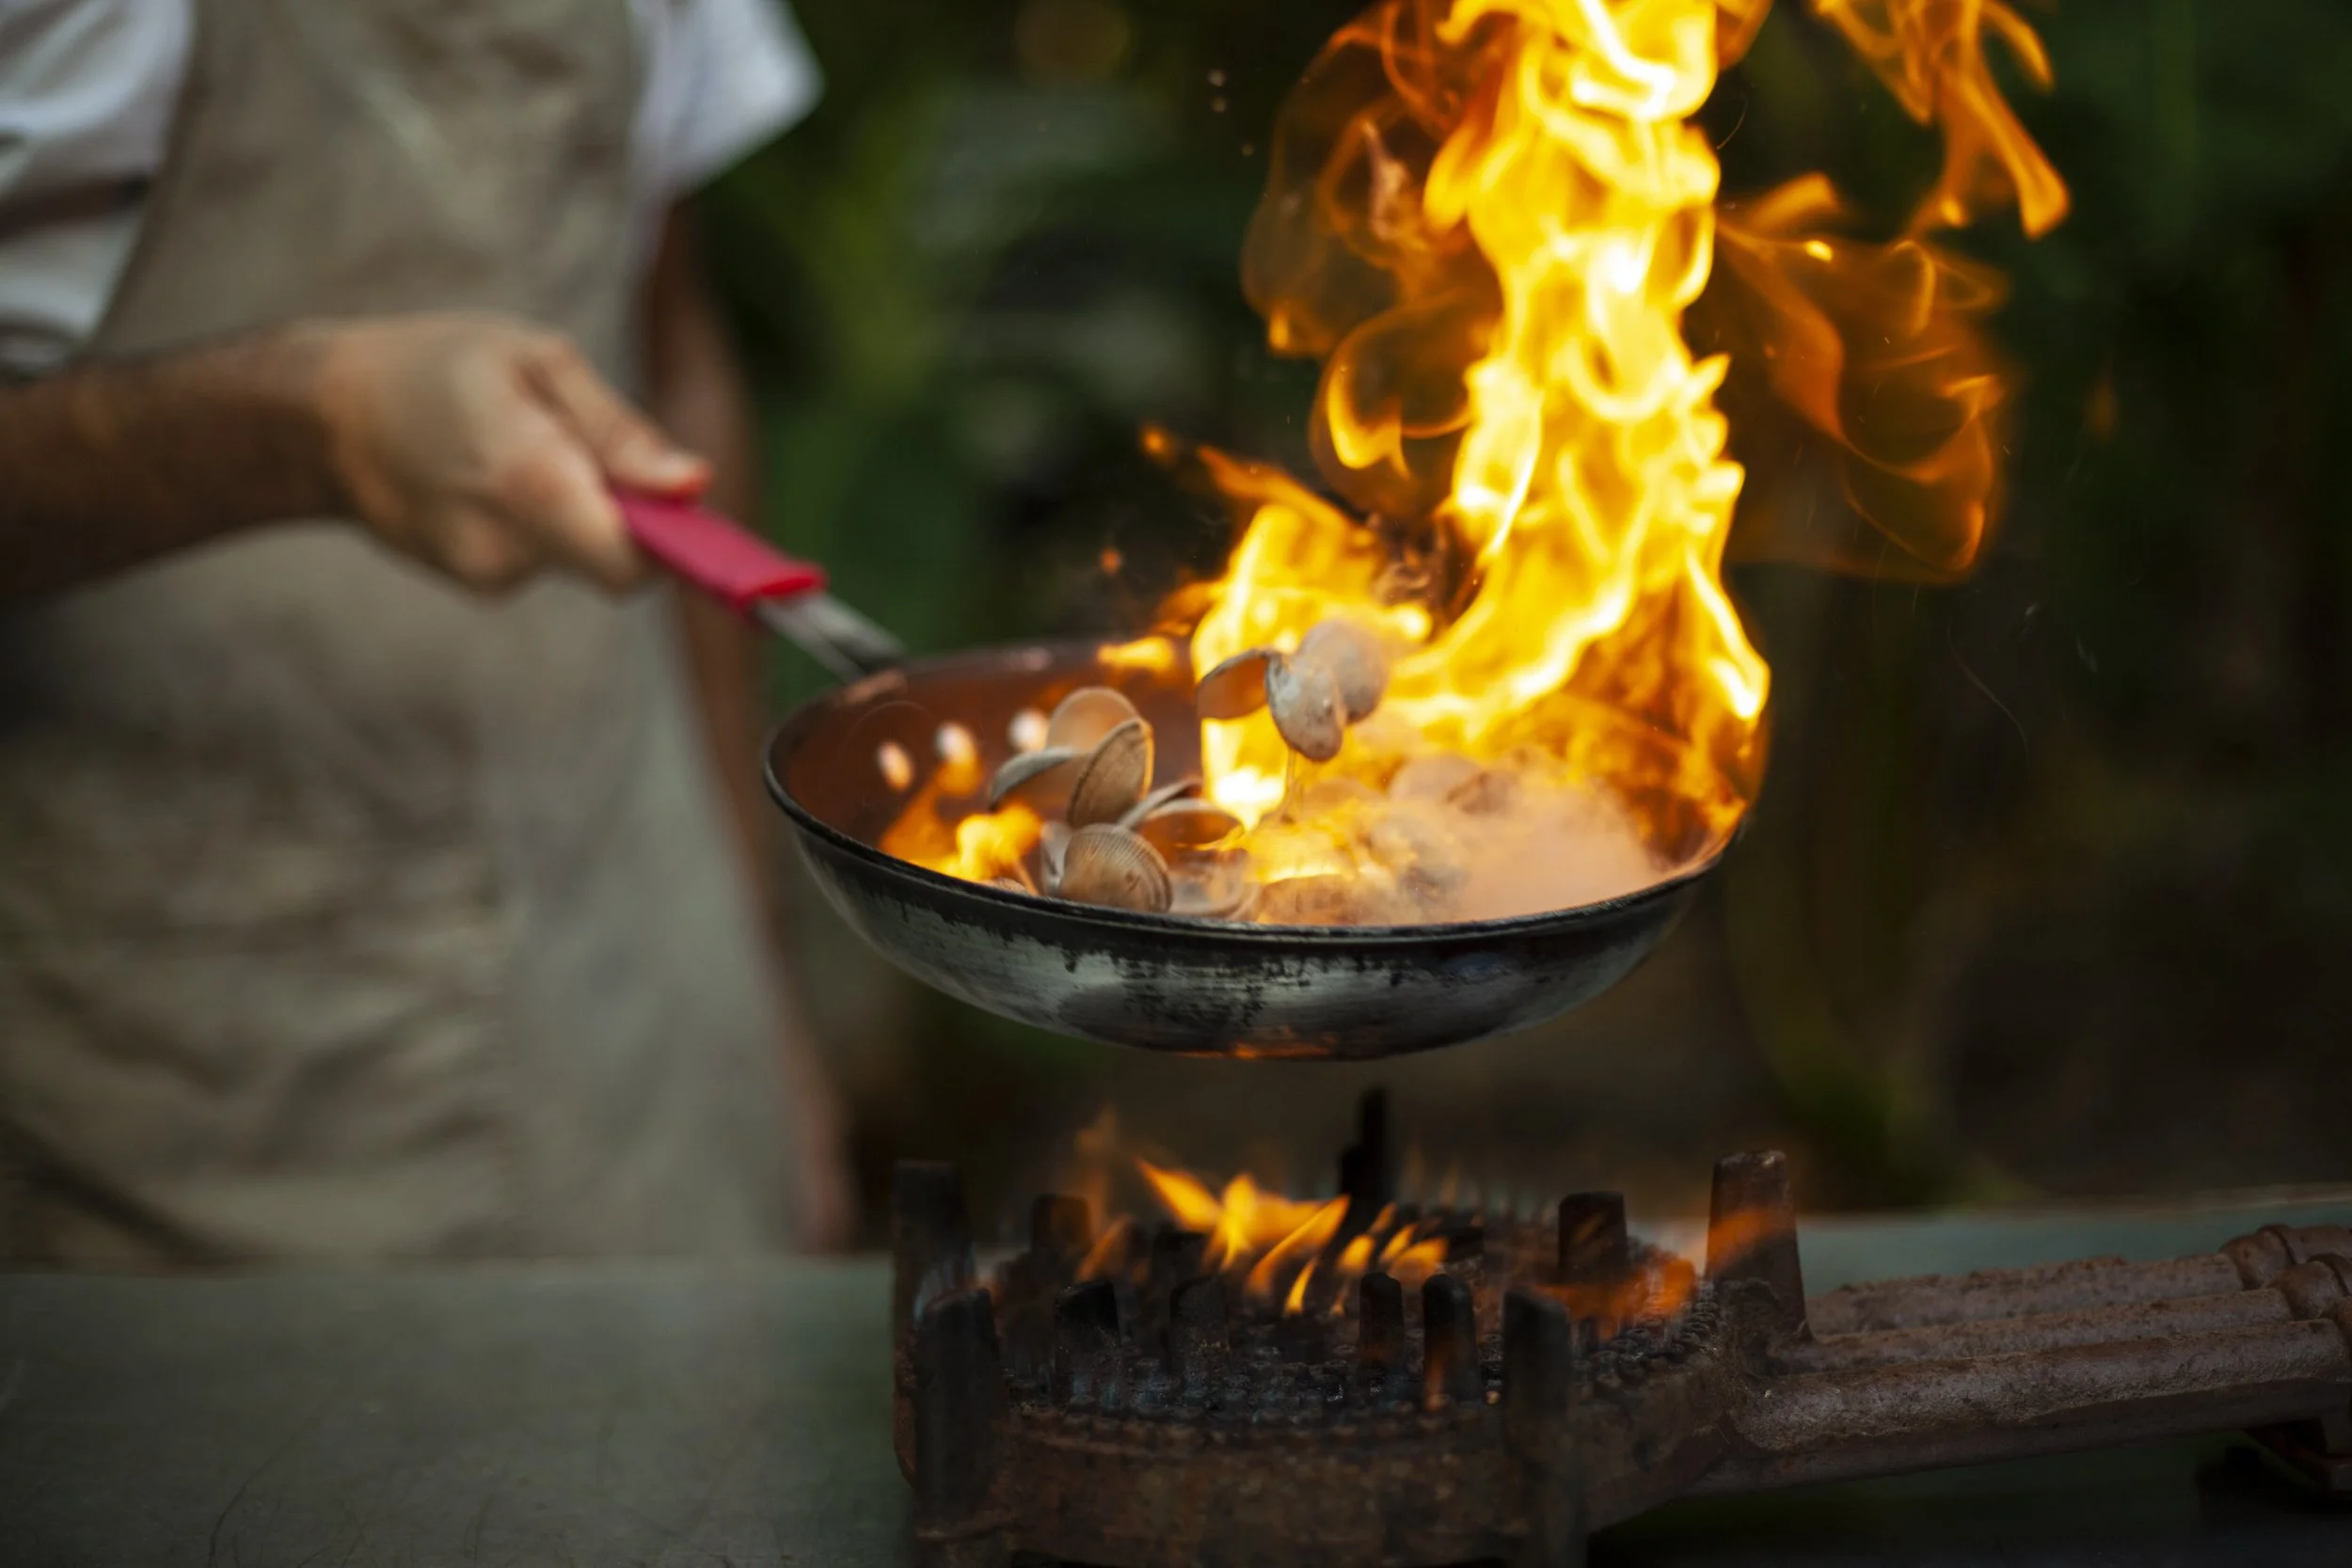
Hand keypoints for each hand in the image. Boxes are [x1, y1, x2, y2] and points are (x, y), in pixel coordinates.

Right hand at [313, 312, 705, 592]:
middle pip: (619, 563)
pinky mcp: (478, 583)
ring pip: (583, 554)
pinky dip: (546, 521)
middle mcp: (509, 548)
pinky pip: (547, 557)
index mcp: (531, 483)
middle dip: (629, 514)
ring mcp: (488, 575)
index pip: (634, 562)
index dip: (676, 544)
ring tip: (524, 448)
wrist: (326, 418)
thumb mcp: (538, 362)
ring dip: (580, 509)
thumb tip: (694, 485)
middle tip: (585, 445)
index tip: (680, 505)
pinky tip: (497, 476)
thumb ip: (620, 432)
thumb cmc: (439, 368)